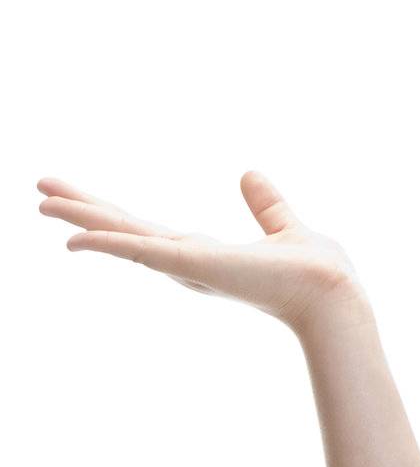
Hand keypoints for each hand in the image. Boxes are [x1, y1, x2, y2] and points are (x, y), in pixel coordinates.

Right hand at [37, 170, 365, 334]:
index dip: (110, 214)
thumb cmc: (315, 271)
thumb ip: (265, 204)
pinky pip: (144, 253)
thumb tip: (250, 173)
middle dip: (83, 210)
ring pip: (123, 237)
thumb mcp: (284, 225)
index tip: (76, 198)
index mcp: (204, 252)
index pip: (144, 230)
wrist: (332, 293)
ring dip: (83, 219)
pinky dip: (111, 244)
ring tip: (41, 201)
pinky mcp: (197, 266)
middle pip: (123, 231)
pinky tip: (77, 237)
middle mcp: (188, 261)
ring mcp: (188, 266)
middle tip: (40, 190)